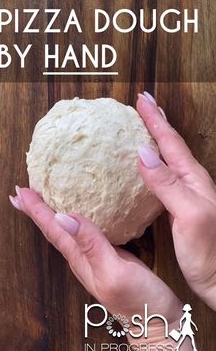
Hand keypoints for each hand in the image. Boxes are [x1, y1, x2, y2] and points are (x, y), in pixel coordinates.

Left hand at [9, 188, 200, 350]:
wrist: (156, 322)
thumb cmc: (138, 300)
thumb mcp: (114, 271)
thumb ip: (91, 245)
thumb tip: (64, 217)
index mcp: (80, 259)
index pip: (54, 230)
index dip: (36, 211)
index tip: (20, 193)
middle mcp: (82, 258)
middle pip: (55, 229)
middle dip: (36, 211)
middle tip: (22, 193)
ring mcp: (95, 258)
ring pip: (68, 231)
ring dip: (52, 215)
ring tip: (40, 201)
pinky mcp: (109, 255)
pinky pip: (85, 233)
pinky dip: (76, 220)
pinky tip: (78, 214)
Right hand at [136, 91, 215, 310]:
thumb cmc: (210, 251)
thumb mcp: (189, 215)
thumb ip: (167, 184)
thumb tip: (143, 152)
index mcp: (192, 179)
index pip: (170, 141)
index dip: (155, 119)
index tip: (141, 99)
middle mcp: (190, 182)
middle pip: (170, 144)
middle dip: (156, 122)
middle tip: (142, 105)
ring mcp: (185, 195)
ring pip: (167, 159)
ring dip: (155, 140)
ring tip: (142, 128)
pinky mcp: (178, 209)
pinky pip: (162, 178)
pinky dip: (152, 166)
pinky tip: (144, 169)